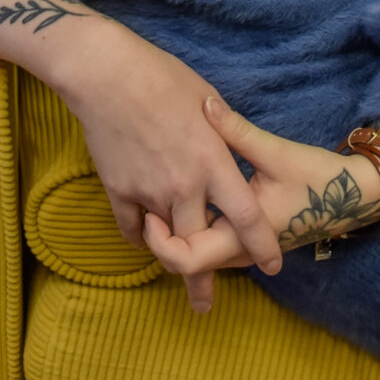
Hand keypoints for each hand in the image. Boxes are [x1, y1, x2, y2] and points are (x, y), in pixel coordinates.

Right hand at [58, 28, 284, 311]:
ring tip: (177, 279)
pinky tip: (146, 239)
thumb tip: (233, 152)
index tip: (273, 266)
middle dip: (203, 281)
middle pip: (200, 247)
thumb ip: (225, 136)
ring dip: (171, 257)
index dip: (262, 245)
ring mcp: (148, 191)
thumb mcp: (208, 102)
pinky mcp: (118, 190)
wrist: (107, 76)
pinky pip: (131, 228)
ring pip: (163, 241)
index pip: (246, 217)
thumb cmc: (164, 78)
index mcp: (213, 163)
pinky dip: (141, 236)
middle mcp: (184, 186)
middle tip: (206, 303)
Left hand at [141, 97, 379, 304]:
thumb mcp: (276, 152)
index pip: (187, 258)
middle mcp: (240, 250)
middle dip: (160, 244)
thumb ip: (236, 133)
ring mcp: (245, 250)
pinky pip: (211, 247)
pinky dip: (192, 234)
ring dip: (176, 239)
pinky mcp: (248, 242)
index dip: (159, 242)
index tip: (149, 213)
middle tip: (144, 213)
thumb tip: (206, 105)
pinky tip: (181, 211)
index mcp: (242, 234)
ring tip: (156, 209)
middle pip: (185, 262)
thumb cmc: (317, 176)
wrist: (353, 196)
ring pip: (197, 257)